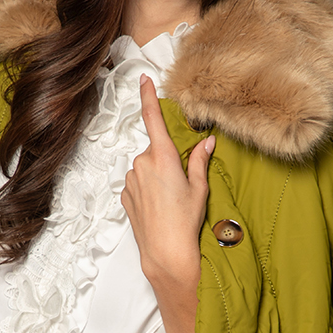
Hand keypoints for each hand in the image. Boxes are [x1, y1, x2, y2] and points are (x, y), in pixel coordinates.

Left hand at [122, 74, 214, 332]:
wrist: (166, 253)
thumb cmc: (186, 221)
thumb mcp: (199, 188)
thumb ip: (199, 160)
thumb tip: (207, 141)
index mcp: (162, 157)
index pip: (152, 119)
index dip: (148, 96)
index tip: (144, 79)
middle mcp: (141, 164)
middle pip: (155, 150)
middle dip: (167, 159)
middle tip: (182, 183)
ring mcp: (130, 180)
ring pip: (146, 167)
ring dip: (157, 176)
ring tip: (171, 200)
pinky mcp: (125, 195)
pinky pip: (138, 183)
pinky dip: (148, 189)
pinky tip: (159, 207)